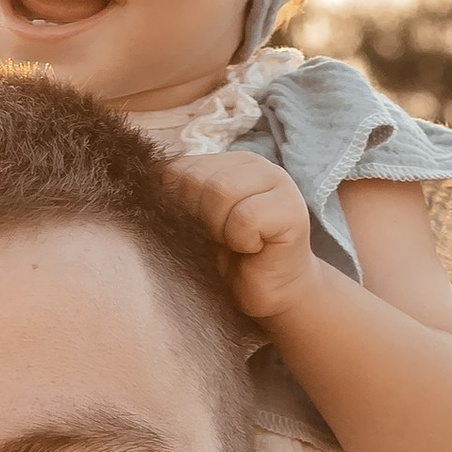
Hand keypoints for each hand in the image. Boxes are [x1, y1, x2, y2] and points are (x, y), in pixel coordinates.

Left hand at [166, 148, 323, 324]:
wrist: (270, 289)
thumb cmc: (234, 255)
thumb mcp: (201, 218)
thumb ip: (186, 192)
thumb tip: (159, 182)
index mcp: (231, 162)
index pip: (182, 168)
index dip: (181, 204)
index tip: (201, 226)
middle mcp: (257, 164)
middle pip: (199, 179)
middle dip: (200, 217)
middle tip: (222, 238)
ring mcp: (279, 183)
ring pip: (221, 192)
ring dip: (221, 228)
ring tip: (237, 242)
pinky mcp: (292, 211)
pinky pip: (245, 218)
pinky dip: (241, 240)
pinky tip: (255, 248)